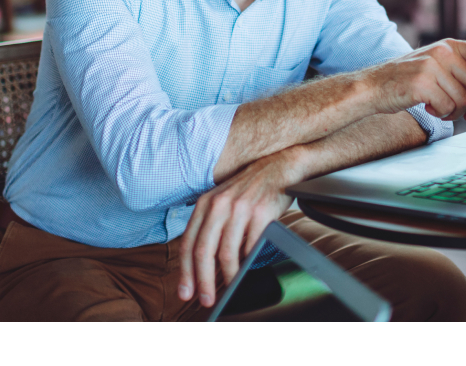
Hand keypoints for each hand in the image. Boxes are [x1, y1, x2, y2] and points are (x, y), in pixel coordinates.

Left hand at [176, 150, 302, 307]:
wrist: (279, 166)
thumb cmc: (250, 187)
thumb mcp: (222, 200)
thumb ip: (210, 225)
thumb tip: (202, 264)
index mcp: (205, 203)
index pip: (188, 243)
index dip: (185, 272)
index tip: (185, 292)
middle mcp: (219, 205)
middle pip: (204, 251)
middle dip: (202, 281)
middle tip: (206, 299)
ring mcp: (240, 209)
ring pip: (227, 253)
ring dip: (227, 277)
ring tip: (230, 288)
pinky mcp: (261, 213)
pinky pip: (251, 246)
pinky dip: (248, 262)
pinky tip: (247, 269)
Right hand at [363, 39, 465, 121]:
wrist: (372, 87)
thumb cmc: (407, 80)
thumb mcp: (440, 72)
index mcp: (449, 46)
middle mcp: (442, 52)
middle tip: (465, 114)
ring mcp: (432, 66)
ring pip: (464, 100)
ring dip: (456, 113)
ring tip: (440, 109)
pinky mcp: (422, 84)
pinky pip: (448, 108)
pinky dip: (442, 115)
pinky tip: (428, 109)